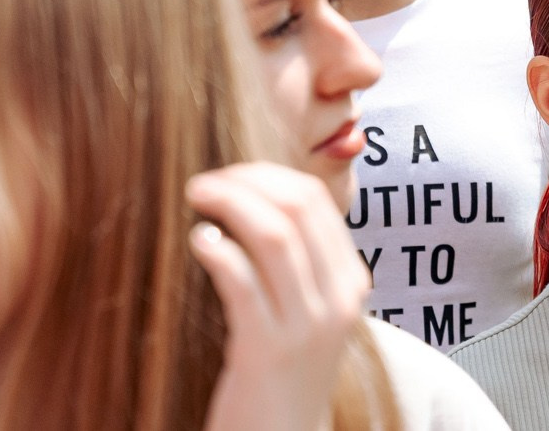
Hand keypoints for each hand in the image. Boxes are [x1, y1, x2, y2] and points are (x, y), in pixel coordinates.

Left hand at [191, 162, 370, 430]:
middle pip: (297, 207)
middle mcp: (338, 299)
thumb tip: (261, 200)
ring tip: (196, 198)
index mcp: (351, 281)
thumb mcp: (310, 313)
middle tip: (205, 183)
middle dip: (247, 181)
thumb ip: (300, 264)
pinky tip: (199, 241)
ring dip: (229, 204)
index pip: (317, 200)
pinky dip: (219, 251)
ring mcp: (307, 325)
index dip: (268, 175)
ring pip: (274, 235)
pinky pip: (243, 282)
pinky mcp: (268, 350)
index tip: (232, 175)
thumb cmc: (284, 373)